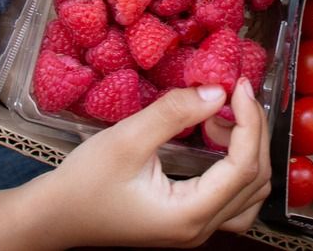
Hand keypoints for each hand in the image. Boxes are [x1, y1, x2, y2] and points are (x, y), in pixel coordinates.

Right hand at [32, 80, 271, 247]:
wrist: (57, 215)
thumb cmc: (84, 182)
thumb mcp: (126, 139)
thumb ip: (174, 113)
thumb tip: (217, 91)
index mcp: (188, 214)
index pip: (243, 167)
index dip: (249, 122)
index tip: (238, 85)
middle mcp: (200, 229)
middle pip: (255, 180)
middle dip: (251, 132)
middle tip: (230, 93)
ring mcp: (196, 229)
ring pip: (250, 192)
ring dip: (246, 150)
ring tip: (217, 116)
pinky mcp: (189, 219)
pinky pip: (233, 197)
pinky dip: (236, 165)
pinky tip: (213, 137)